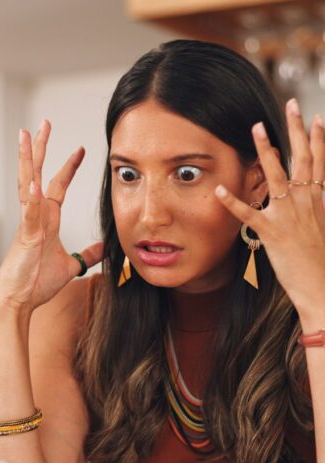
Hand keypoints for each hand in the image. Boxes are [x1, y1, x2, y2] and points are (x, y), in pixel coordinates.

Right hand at [0, 120, 103, 313]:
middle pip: (38, 174)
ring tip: (25, 135)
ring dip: (27, 160)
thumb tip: (103, 247)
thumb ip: (87, 255)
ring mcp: (28, 224)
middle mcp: (36, 216)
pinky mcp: (26, 238)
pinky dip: (31, 198)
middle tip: (44, 123)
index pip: (58, 186)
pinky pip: (28, 214)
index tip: (81, 149)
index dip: (68, 167)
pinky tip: (33, 181)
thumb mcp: (70, 266)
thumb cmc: (36, 283)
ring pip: (27, 184)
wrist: (17, 300)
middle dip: (42, 149)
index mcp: (47, 220)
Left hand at [215, 100, 324, 320]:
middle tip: (292, 104)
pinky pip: (248, 213)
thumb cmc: (320, 262)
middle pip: (303, 159)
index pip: (321, 163)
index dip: (318, 139)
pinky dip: (232, 202)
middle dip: (297, 130)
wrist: (322, 286)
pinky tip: (219, 189)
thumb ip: (315, 210)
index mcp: (320, 201)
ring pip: (277, 175)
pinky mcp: (272, 232)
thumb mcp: (322, 229)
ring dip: (266, 151)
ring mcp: (289, 215)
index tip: (316, 117)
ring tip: (256, 128)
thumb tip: (313, 197)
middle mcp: (306, 202)